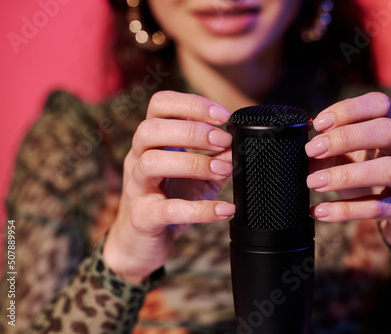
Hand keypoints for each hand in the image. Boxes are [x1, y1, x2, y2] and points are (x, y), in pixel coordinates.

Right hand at [104, 91, 234, 282]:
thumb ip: (218, 158)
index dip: (191, 103)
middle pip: (150, 129)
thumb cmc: (169, 200)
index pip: (160, 105)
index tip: (223, 115)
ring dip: (193, 162)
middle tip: (224, 140)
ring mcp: (136, 188)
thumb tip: (241, 144)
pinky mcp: (142, 218)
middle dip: (191, 130)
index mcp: (151, 141)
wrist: (141, 244)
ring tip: (223, 169)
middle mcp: (137, 158)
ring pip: (151, 162)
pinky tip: (224, 209)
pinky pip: (167, 209)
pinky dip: (199, 209)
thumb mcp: (198, 175)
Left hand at [305, 92, 390, 247]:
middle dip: (346, 137)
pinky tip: (320, 211)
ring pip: (389, 170)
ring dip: (346, 175)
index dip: (349, 109)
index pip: (380, 105)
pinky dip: (346, 210)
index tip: (317, 124)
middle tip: (312, 150)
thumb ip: (328, 152)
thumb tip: (301, 150)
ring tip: (313, 182)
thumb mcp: (351, 162)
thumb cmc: (373, 182)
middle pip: (388, 130)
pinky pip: (380, 208)